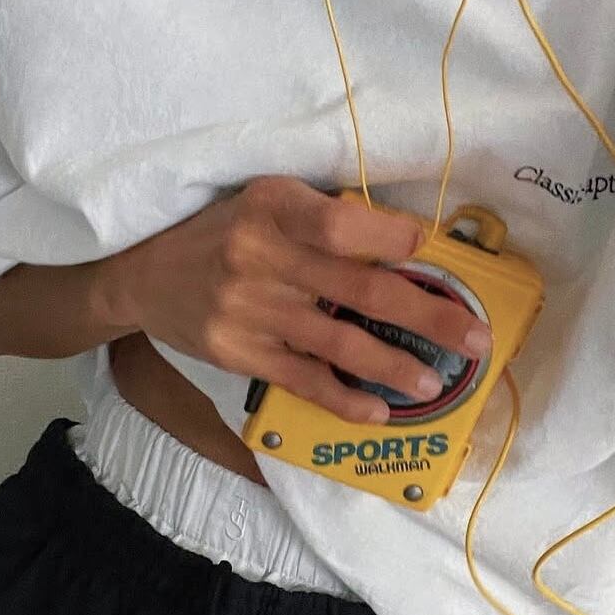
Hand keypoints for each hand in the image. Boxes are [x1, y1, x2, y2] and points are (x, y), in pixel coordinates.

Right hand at [100, 175, 491, 424]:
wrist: (140, 277)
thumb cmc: (219, 233)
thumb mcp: (263, 202)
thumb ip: (320, 217)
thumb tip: (401, 241)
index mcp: (272, 206)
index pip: (342, 224)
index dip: (391, 238)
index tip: (428, 249)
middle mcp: (260, 256)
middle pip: (359, 288)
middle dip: (427, 315)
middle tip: (474, 338)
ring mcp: (249, 310)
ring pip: (338, 343)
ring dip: (393, 365)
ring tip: (433, 382)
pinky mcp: (239, 353)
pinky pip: (303, 380)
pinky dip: (344, 399)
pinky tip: (378, 411)